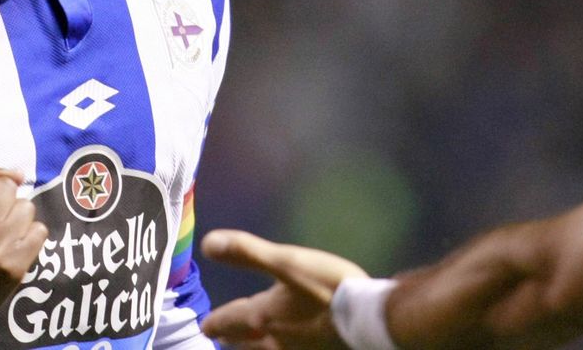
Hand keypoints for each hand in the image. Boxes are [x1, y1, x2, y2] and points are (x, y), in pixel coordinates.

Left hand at [200, 229, 367, 349]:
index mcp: (263, 317)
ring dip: (254, 349)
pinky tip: (290, 348)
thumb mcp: (287, 262)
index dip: (217, 323)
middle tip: (223, 338)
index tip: (206, 327)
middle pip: (247, 344)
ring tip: (250, 346)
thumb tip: (207, 244)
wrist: (376, 321)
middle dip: (234, 339)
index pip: (230, 322)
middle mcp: (276, 342)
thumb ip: (246, 252)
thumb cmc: (330, 289)